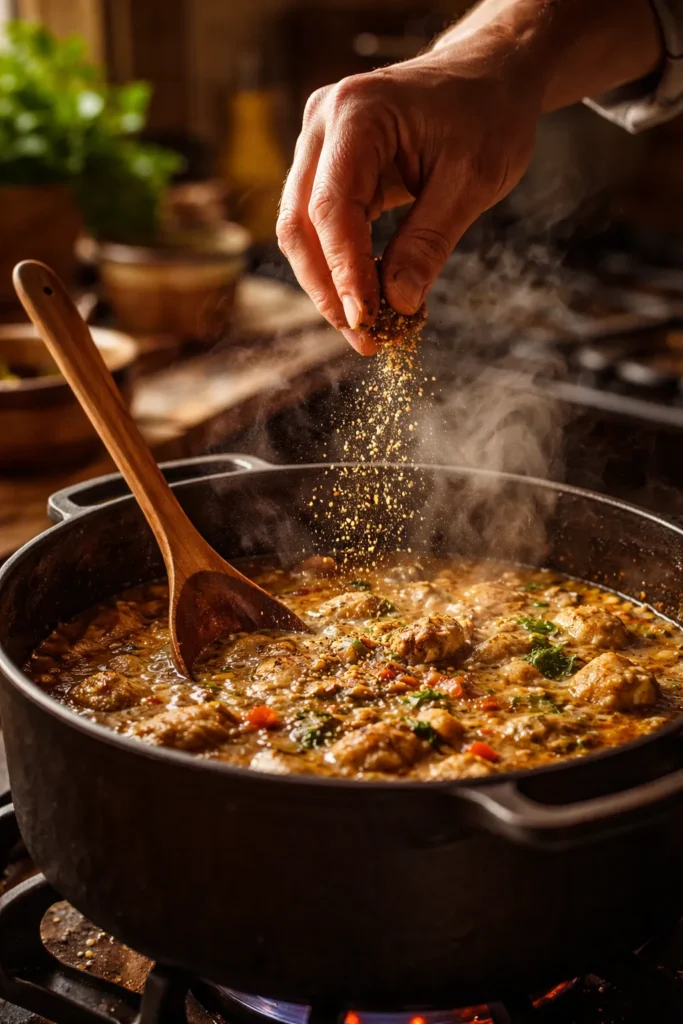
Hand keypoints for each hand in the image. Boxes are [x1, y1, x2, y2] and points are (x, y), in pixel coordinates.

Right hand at [276, 33, 543, 353]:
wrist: (489, 77)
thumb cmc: (488, 115)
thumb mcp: (473, 180)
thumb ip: (430, 242)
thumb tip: (398, 305)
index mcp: (358, 113)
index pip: (331, 207)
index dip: (344, 272)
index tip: (365, 321)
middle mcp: (323, 123)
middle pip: (300, 224)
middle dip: (329, 290)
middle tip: (365, 341)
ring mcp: (319, 145)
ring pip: (302, 232)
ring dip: (331, 287)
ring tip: (370, 331)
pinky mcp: (328, 167)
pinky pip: (322, 229)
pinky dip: (344, 268)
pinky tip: (372, 300)